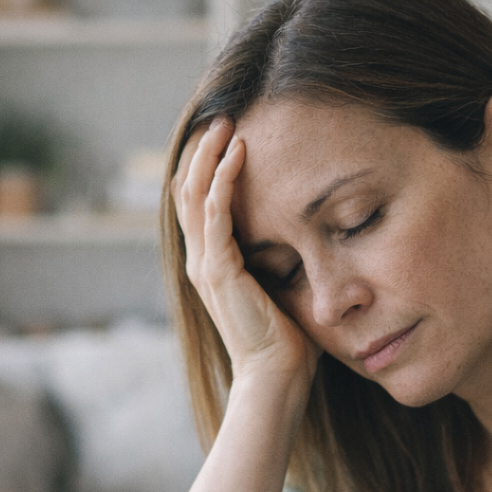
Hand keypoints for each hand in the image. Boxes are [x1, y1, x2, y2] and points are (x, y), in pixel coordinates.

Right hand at [173, 118, 319, 388]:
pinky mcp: (217, 271)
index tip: (228, 135)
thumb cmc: (286, 338)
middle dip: (203, 152)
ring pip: (193, 194)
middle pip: (186, 191)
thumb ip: (280, 257)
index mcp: (211, 264)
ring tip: (227, 124)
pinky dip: (223, 179)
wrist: (276, 374)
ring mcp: (204, 265)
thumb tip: (304, 230)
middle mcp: (199, 261)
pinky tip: (240, 152)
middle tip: (224, 117)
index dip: (206, 168)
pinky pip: (214, 214)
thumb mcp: (280, 285)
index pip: (197, 204)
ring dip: (209, 156)